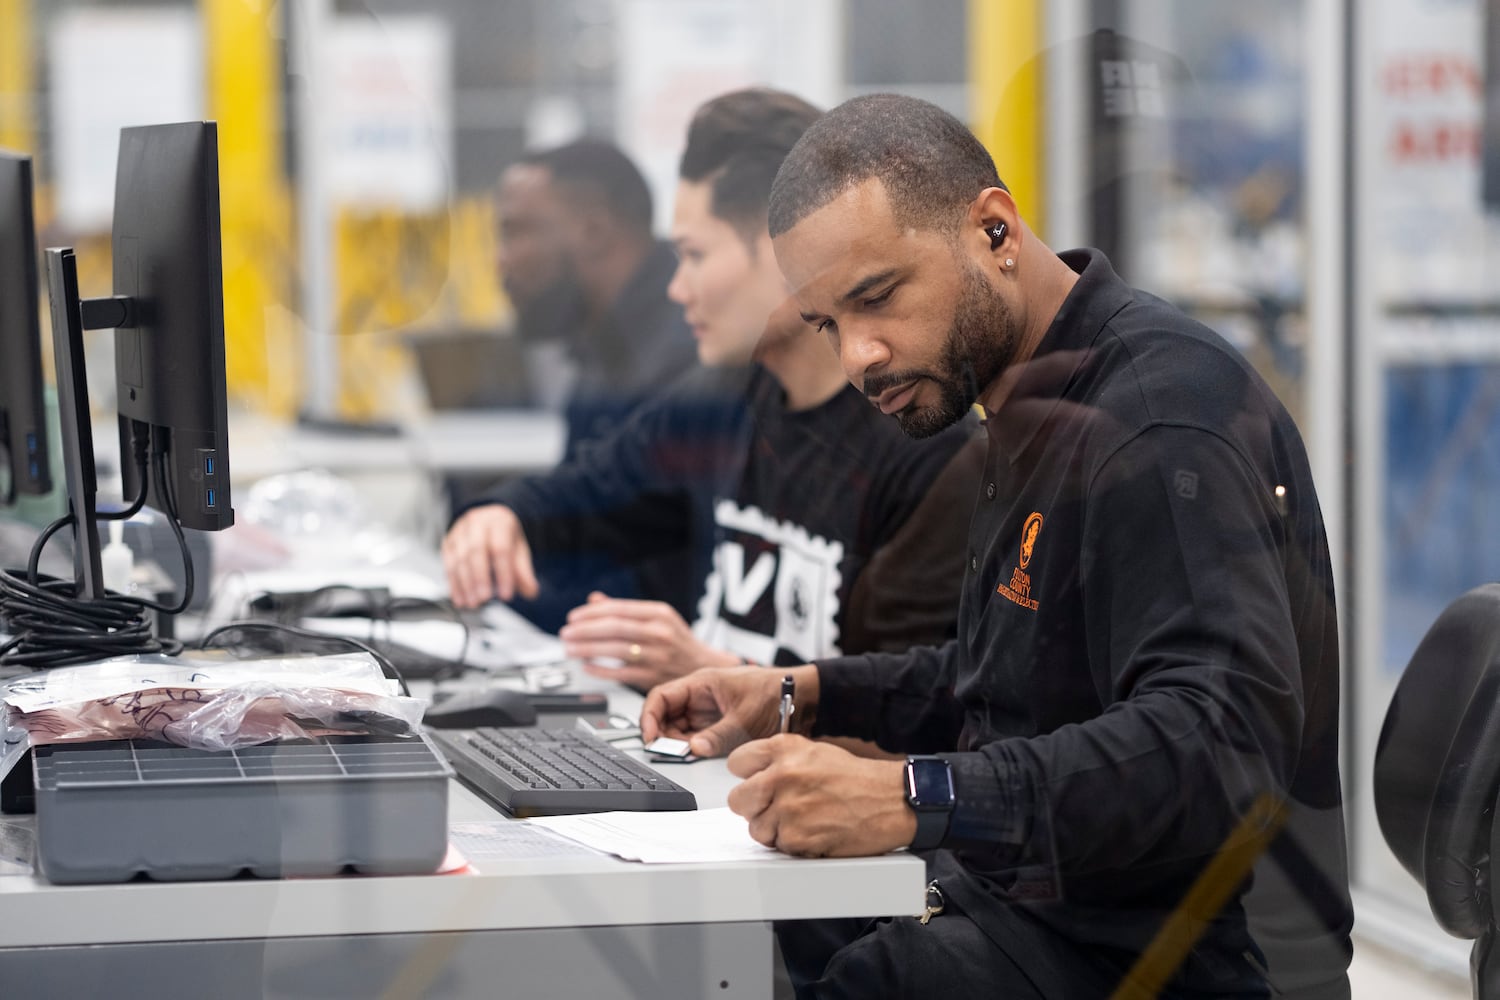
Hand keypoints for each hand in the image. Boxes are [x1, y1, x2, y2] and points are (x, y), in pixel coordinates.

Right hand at [441, 505, 538, 608]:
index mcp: (499, 522)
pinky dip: (453, 584)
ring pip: (459, 558)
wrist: (488, 520)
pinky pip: (448, 564)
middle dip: (480, 578)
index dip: (503, 573)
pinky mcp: (448, 542)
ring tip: (472, 602)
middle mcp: (477, 523)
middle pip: (476, 551)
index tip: (506, 594)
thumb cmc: (504, 536)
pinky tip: (460, 598)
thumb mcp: (519, 549)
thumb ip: (524, 571)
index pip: (501, 548)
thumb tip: (531, 591)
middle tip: (484, 598)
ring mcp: (460, 531)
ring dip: (465, 584)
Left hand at [561, 592, 739, 687]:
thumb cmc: (677, 640)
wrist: (703, 666)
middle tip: (566, 633)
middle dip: (585, 630)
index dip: (591, 613)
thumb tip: (594, 599)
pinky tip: (586, 666)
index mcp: (660, 613)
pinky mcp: (653, 678)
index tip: (573, 617)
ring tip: (569, 649)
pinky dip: (600, 670)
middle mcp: (660, 633)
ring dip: (587, 649)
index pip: (619, 609)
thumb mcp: (657, 618)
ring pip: (614, 650)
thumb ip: (625, 609)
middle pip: (614, 628)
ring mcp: (657, 656)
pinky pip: (620, 673)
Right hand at [641, 664, 817, 758]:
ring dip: (678, 743)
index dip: (649, 716)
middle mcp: (701, 696)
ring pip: (679, 728)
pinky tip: (698, 754)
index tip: (651, 738)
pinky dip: (693, 748)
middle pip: (666, 714)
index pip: (661, 696)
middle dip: (663, 734)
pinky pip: (696, 737)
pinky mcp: (718, 725)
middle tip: (669, 752)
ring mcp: (709, 711)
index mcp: (702, 683)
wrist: (803, 699)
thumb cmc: (776, 693)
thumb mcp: (745, 718)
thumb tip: (694, 749)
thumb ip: (717, 735)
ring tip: (685, 755)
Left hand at [726, 736, 915, 856]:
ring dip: (774, 831)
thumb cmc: (858, 779)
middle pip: (738, 800)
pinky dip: (794, 846)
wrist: (891, 801)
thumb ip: (779, 761)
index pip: (737, 763)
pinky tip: (813, 832)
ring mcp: (787, 807)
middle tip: (776, 808)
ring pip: (756, 829)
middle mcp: (781, 775)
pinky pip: (779, 848)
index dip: (747, 777)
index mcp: (784, 749)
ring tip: (802, 821)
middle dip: (755, 808)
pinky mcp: (796, 837)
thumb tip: (752, 777)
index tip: (755, 783)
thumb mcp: (814, 751)